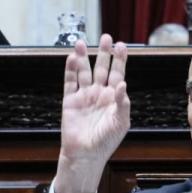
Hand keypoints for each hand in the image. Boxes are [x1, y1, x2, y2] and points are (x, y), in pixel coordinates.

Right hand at [55, 34, 130, 192]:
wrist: (86, 155)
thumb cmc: (106, 140)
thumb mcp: (121, 123)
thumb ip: (122, 103)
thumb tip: (123, 84)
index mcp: (113, 97)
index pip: (118, 74)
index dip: (120, 60)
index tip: (122, 46)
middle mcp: (98, 93)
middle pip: (101, 68)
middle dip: (103, 53)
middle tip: (106, 37)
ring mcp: (84, 96)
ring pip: (83, 72)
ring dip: (83, 58)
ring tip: (82, 43)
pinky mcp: (70, 101)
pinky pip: (69, 83)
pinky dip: (69, 71)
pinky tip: (71, 59)